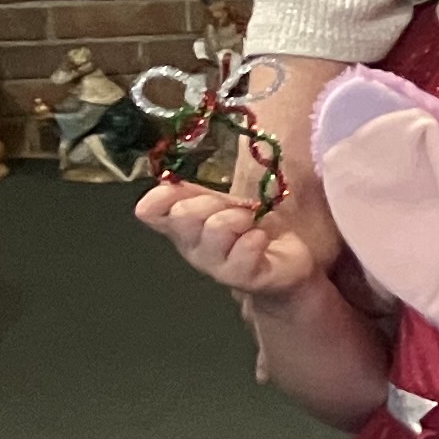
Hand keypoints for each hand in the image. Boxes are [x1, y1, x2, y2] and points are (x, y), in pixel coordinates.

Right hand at [134, 178, 328, 304]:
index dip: (160, 196)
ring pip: (215, 228)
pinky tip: (261, 238)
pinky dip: (254, 239)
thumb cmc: (251, 225)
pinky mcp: (243, 277)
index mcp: (182, 223)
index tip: (181, 188)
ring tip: (252, 222)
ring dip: (238, 217)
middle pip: (182, 214)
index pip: (151, 211)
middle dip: (211, 200)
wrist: (287, 257)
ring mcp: (215, 265)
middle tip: (236, 206)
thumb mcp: (224, 199)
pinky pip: (242, 254)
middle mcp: (192, 245)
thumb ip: (201, 184)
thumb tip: (186, 161)